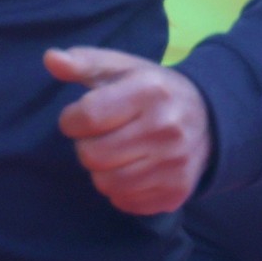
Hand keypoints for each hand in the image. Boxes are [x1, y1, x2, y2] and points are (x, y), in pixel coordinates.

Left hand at [47, 47, 214, 214]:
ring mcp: (175, 164)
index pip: (87, 116)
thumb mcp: (123, 69)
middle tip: (103, 136)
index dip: (72, 120)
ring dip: (102, 170)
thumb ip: (84, 62)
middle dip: (88, 146)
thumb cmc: (154, 91)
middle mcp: (167, 128)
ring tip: (116, 154)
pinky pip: (125, 202)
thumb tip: (51, 58)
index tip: (83, 116)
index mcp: (151, 91)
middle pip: (92, 155)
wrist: (210, 120)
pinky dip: (121, 190)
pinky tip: (134, 169)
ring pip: (106, 183)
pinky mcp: (177, 191)